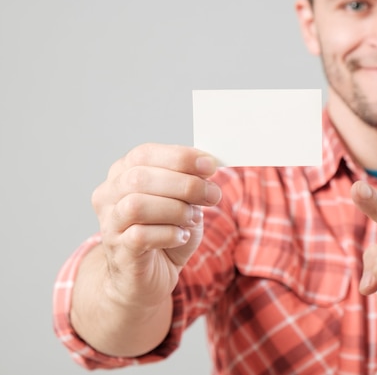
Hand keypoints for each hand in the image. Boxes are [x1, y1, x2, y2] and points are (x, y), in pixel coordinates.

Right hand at [91, 143, 221, 309]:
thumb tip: (208, 166)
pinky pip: (140, 236)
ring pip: (136, 205)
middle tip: (212, 195)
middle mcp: (109, 195)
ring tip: (193, 218)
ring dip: (176, 210)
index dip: (179, 157)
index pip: (144, 154)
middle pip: (140, 178)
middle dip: (184, 184)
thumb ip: (191, 182)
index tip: (210, 165)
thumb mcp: (183, 202)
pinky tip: (181, 236)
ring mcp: (110, 224)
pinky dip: (169, 234)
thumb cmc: (165, 234)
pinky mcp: (119, 251)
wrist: (148, 277)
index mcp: (123, 174)